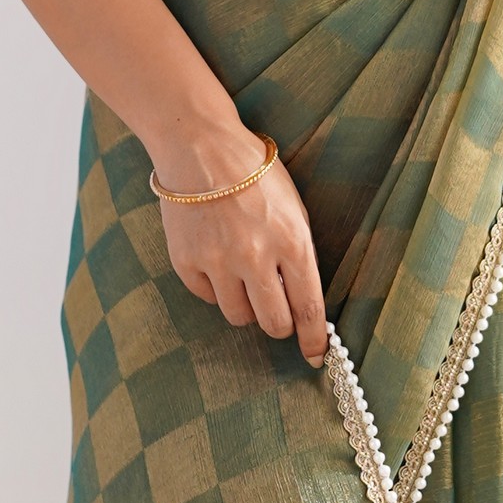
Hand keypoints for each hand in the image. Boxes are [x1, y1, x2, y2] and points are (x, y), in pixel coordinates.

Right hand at [151, 130, 328, 365]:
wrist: (199, 147)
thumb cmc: (254, 175)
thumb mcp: (293, 209)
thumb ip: (298, 255)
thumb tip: (302, 303)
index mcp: (292, 242)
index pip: (308, 308)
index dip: (312, 340)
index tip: (314, 356)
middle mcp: (256, 256)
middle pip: (273, 323)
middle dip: (279, 324)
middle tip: (277, 312)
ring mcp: (218, 261)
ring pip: (238, 315)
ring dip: (246, 305)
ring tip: (244, 276)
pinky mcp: (187, 262)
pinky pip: (207, 297)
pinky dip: (216, 288)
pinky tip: (217, 260)